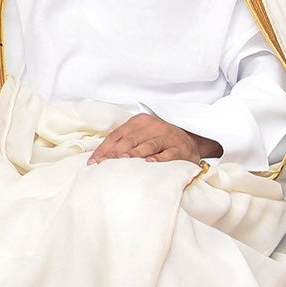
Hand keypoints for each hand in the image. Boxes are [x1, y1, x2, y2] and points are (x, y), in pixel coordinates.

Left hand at [88, 113, 222, 163]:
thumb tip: (99, 157)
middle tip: (104, 165)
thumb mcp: (141, 134)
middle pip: (130, 140)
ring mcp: (168, 137)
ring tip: (124, 161)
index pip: (117, 135)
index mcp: (140, 121)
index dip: (104, 148)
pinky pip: (168, 153)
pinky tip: (150, 163)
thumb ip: (123, 142)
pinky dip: (159, 158)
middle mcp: (153, 126)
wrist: (192, 140)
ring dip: (135, 153)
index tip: (94, 162)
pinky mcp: (180, 148)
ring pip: (148, 145)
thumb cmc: (159, 139)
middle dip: (115, 153)